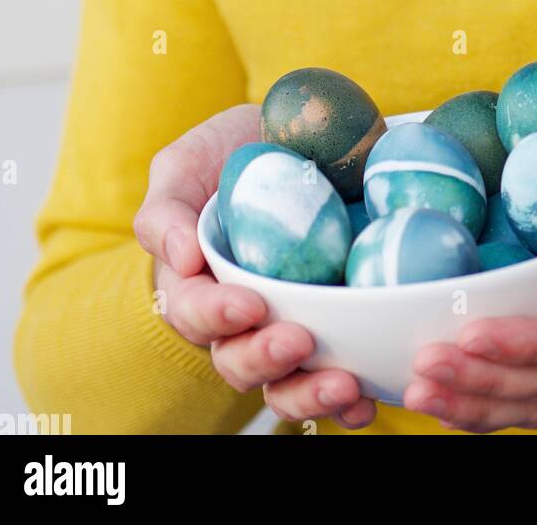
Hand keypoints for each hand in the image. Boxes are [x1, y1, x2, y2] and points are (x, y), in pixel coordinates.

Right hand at [133, 103, 375, 430]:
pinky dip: (350, 399)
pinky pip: (336, 374)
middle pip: (238, 361)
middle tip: (299, 341)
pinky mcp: (333, 325)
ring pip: (285, 384)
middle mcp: (239, 318)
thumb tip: (181, 256)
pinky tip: (370, 396)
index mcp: (195, 285)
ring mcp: (288, 324)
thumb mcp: (186, 164)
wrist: (295, 137)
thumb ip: (166, 209)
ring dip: (310, 394)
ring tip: (344, 386)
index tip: (250, 303)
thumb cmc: (227, 154)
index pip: (194, 312)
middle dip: (265, 359)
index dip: (217, 315)